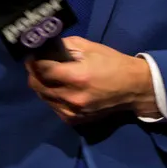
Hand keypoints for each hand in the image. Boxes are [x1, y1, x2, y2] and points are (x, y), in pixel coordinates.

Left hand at [24, 37, 158, 124]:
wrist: (133, 88)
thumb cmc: (112, 63)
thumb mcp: (89, 47)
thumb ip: (64, 47)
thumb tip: (44, 48)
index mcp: (76, 77)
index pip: (41, 69)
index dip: (33, 60)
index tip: (33, 54)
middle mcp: (72, 97)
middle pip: (37, 85)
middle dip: (34, 72)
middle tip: (40, 64)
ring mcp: (73, 112)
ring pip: (42, 97)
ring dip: (42, 85)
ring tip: (50, 76)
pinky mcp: (75, 120)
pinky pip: (53, 107)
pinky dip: (51, 97)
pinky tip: (59, 88)